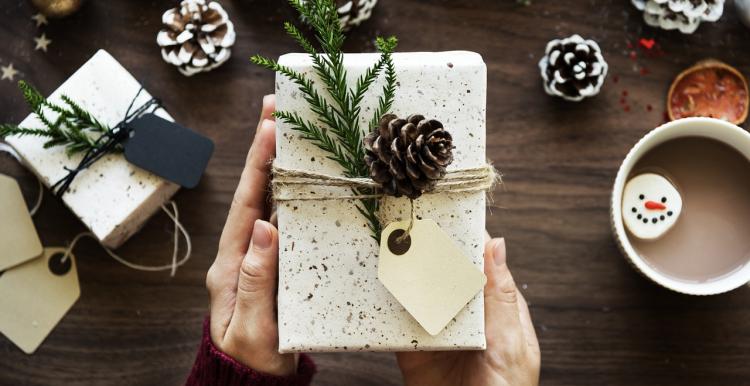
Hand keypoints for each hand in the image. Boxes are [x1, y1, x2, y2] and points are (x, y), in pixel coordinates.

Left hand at [205, 95, 296, 375]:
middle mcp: (242, 253)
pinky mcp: (274, 264)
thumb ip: (256, 281)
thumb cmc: (252, 360)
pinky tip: (308, 177)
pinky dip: (294, 193)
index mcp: (231, 265)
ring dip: (280, 165)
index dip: (259, 164)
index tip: (270, 126)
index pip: (247, 204)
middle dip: (265, 149)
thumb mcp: (253, 328)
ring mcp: (258, 257)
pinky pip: (285, 220)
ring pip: (270, 202)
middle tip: (278, 108)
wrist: (252, 381)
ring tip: (293, 130)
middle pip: (255, 192)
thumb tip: (265, 228)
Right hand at [396, 235, 539, 385]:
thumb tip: (496, 245)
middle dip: (431, 252)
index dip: (466, 240)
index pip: (480, 264)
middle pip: (446, 275)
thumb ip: (499, 297)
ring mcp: (440, 330)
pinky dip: (388, 304)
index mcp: (496, 309)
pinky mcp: (413, 348)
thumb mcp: (510, 345)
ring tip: (391, 249)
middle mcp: (466, 316)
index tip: (449, 215)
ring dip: (406, 275)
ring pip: (420, 294)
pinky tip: (381, 286)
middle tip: (412, 227)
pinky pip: (397, 321)